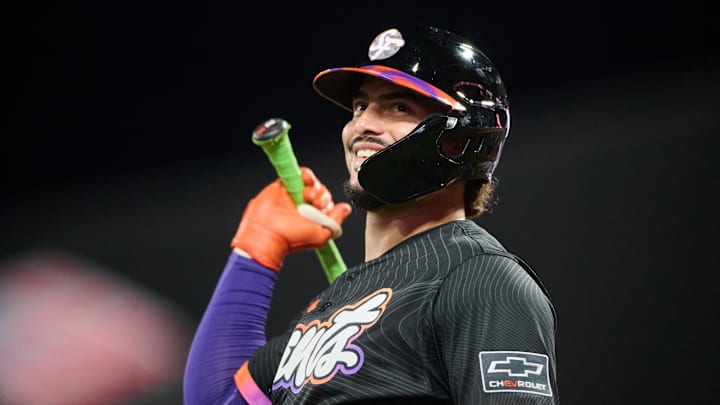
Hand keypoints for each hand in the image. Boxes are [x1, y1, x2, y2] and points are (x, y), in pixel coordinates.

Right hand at [230, 167, 351, 270]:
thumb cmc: (291, 239)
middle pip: (321, 190)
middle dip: (320, 195)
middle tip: (312, 204)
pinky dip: (305, 174)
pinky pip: (298, 173)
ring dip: (313, 185)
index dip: (327, 202)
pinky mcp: (283, 186)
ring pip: (311, 181)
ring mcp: (294, 195)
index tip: (321, 208)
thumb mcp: (321, 235)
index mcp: (315, 217)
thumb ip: (336, 221)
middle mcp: (305, 206)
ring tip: (305, 195)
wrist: (267, 233)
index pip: (328, 202)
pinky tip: (304, 182)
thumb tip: (346, 209)